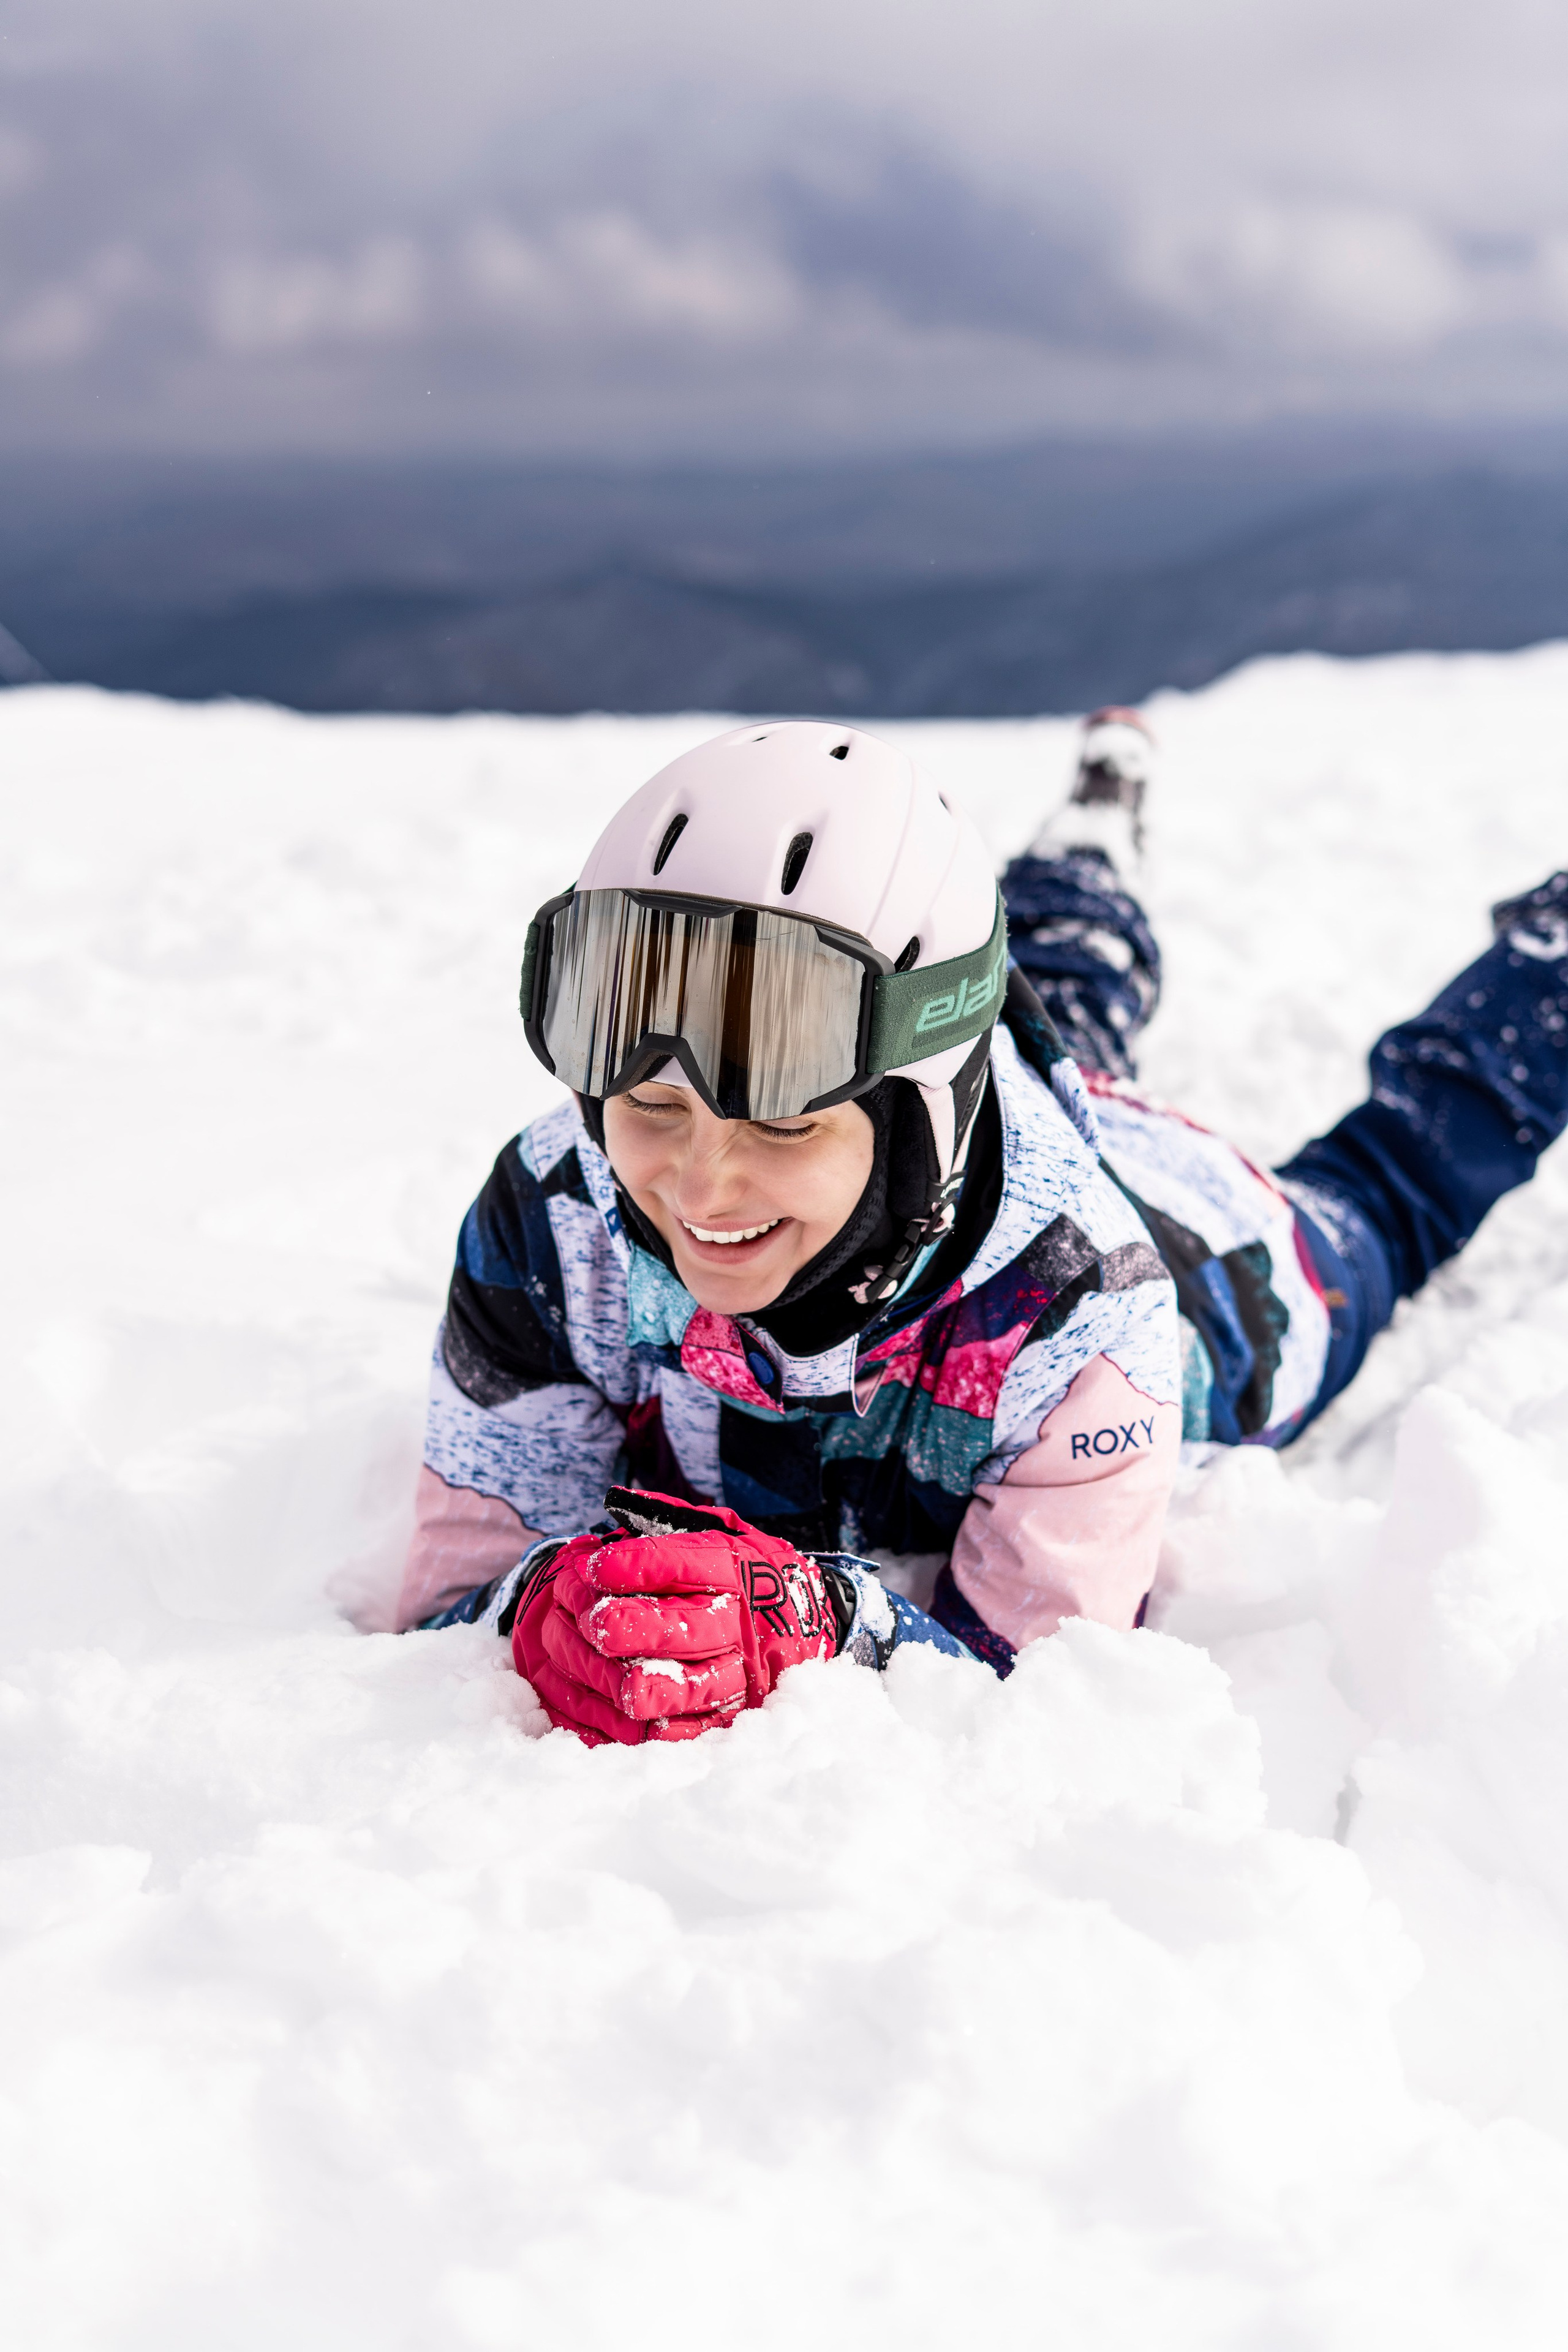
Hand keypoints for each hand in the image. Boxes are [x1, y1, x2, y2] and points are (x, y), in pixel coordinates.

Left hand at [511, 1488, 841, 1745]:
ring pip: (681, 1687)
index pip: (682, 1564)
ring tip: (599, 1669)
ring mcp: (740, 1674)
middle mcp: (741, 1624)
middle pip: (679, 1629)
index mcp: (739, 1570)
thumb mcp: (728, 1531)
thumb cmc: (752, 1570)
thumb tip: (616, 1504)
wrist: (815, 1621)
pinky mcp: (733, 1713)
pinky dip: (648, 1724)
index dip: (631, 1565)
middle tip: (589, 1617)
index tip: (592, 1565)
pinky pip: (688, 1729)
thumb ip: (673, 1520)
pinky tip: (611, 1708)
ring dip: (631, 1679)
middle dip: (624, 1623)